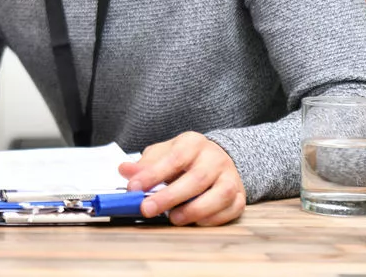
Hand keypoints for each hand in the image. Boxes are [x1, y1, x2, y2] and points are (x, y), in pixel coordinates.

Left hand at [117, 131, 245, 225]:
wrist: (217, 158)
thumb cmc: (184, 158)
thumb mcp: (163, 154)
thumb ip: (145, 164)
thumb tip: (125, 171)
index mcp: (193, 143)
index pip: (173, 158)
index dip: (152, 174)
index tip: (133, 188)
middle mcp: (215, 158)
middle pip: (196, 179)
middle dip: (169, 197)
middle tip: (147, 209)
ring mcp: (230, 177)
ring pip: (219, 195)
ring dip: (194, 210)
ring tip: (173, 218)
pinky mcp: (240, 196)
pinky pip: (230, 210)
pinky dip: (212, 219)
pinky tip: (195, 221)